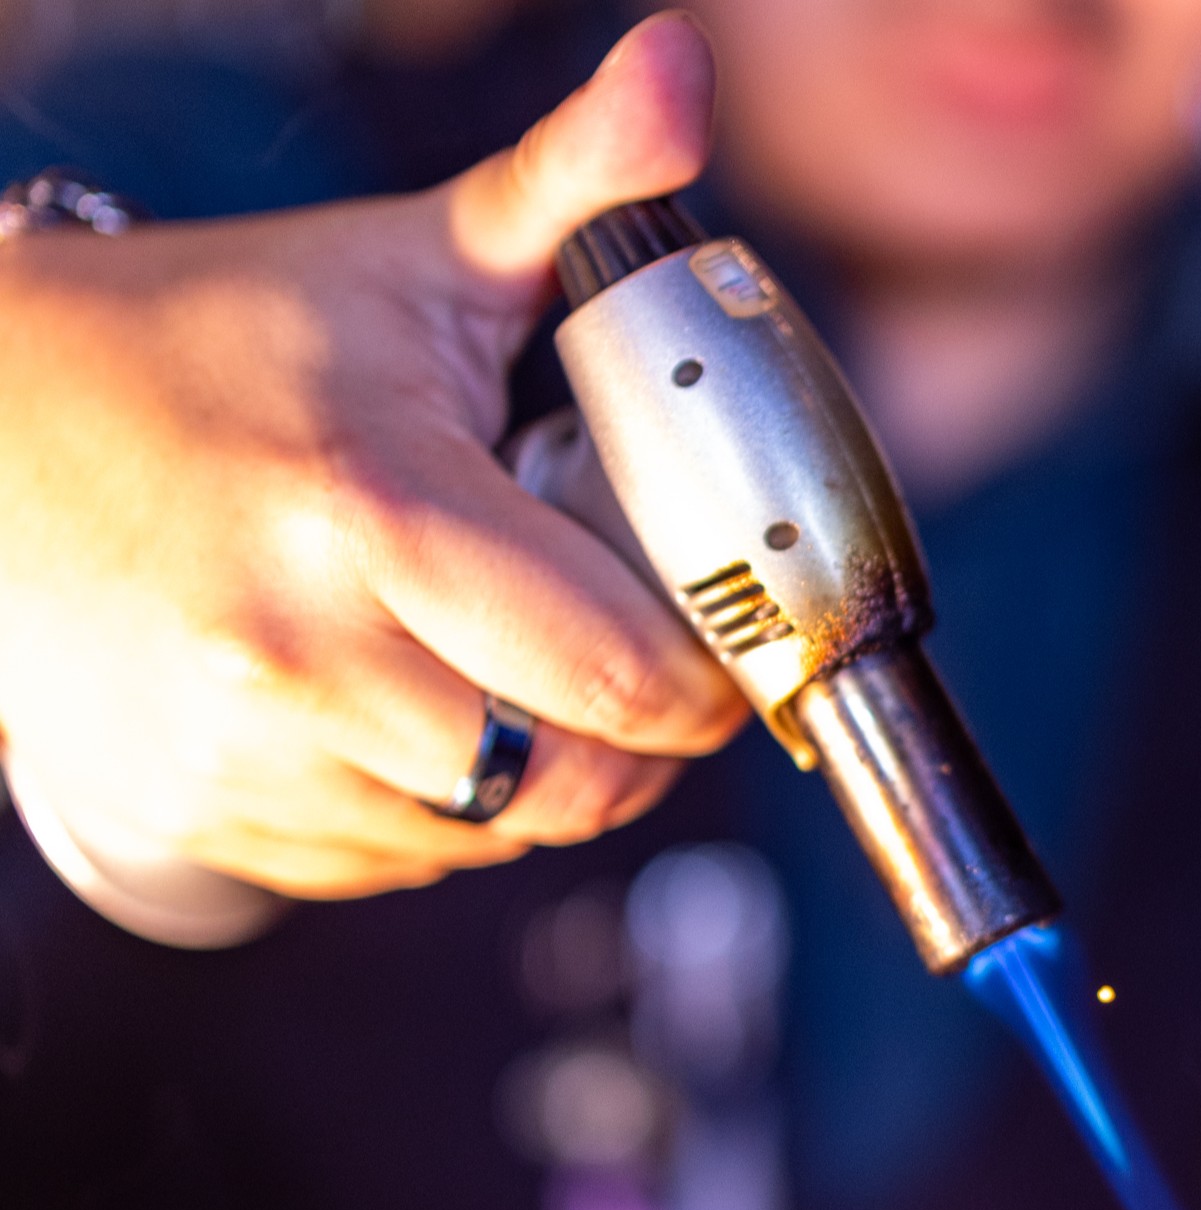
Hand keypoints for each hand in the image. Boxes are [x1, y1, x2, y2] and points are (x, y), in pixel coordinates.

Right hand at [0, 14, 748, 905]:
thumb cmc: (216, 344)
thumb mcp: (402, 256)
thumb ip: (569, 188)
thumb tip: (681, 76)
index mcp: (376, 509)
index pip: (629, 679)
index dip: (706, 675)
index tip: (709, 630)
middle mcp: (305, 654)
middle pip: (584, 785)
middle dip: (636, 732)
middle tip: (621, 654)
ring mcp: (251, 756)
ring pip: (504, 836)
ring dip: (542, 771)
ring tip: (494, 657)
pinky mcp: (215, 823)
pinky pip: (408, 864)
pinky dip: (443, 808)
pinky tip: (402, 704)